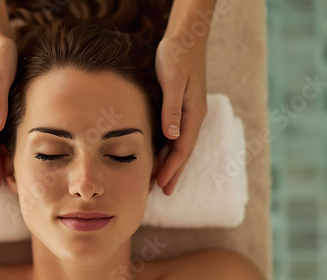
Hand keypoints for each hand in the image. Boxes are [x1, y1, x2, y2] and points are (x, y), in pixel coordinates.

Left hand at [155, 35, 207, 195]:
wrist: (185, 39)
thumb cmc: (177, 57)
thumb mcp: (173, 81)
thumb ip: (172, 109)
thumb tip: (172, 136)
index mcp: (193, 114)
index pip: (182, 149)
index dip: (172, 168)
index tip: (162, 185)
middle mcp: (193, 116)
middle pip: (183, 152)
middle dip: (173, 172)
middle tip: (162, 192)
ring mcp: (189, 113)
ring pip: (179, 145)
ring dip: (170, 163)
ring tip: (159, 180)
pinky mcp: (182, 107)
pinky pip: (176, 135)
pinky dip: (168, 148)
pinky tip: (160, 154)